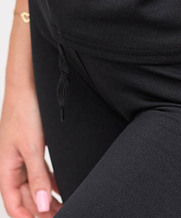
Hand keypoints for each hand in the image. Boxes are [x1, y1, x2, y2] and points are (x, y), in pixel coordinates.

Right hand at [0, 77, 61, 216]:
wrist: (29, 85)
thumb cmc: (24, 112)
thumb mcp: (32, 147)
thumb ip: (38, 177)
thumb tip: (41, 206)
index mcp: (6, 168)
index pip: (14, 204)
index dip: (28, 217)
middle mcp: (12, 165)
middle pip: (26, 197)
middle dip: (41, 210)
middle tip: (63, 214)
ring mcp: (23, 156)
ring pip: (34, 184)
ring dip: (47, 197)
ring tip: (65, 206)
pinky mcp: (33, 146)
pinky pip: (40, 170)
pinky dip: (50, 181)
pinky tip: (61, 187)